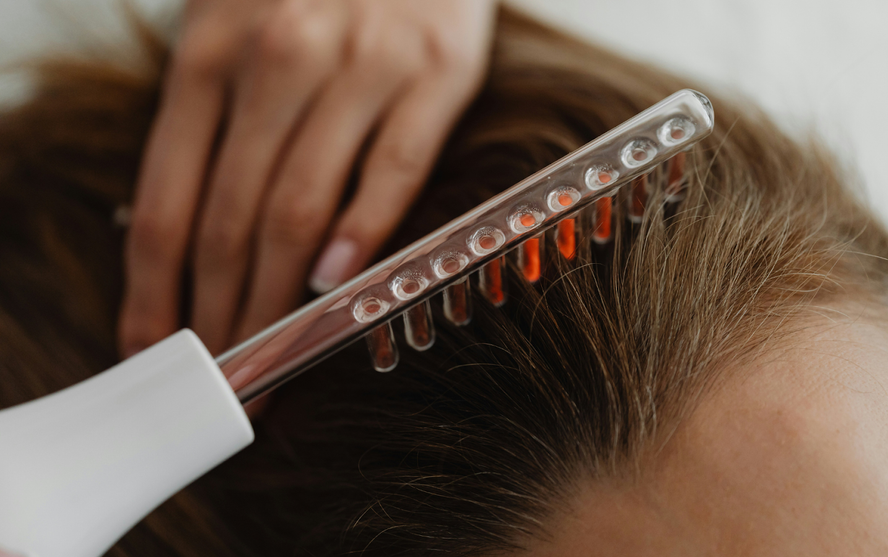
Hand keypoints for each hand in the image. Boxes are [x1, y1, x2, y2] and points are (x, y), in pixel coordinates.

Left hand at [119, 0, 495, 355]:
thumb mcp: (230, 23)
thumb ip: (207, 115)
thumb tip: (175, 232)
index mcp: (212, 53)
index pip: (171, 200)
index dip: (155, 288)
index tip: (152, 345)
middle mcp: (279, 60)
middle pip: (235, 222)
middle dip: (222, 315)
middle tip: (223, 375)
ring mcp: (361, 66)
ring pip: (305, 211)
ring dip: (282, 301)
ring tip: (273, 356)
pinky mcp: (434, 73)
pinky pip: (393, 171)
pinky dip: (363, 236)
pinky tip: (337, 287)